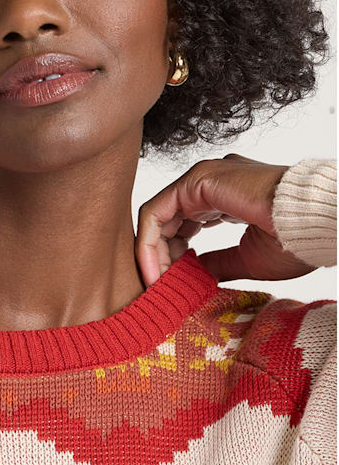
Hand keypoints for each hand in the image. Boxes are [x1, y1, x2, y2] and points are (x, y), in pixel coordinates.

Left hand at [135, 153, 316, 286]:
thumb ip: (217, 263)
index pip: (185, 225)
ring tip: (157, 283)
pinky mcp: (197, 179)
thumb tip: (193, 274)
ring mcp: (204, 178)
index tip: (172, 284)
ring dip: (152, 253)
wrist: (315, 224)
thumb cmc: (297, 240)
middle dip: (160, 257)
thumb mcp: (247, 259)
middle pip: (168, 221)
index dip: (174, 257)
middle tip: (161, 287)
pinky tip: (156, 271)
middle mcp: (212, 183)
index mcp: (228, 197)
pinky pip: (156, 212)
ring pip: (158, 216)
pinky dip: (149, 242)